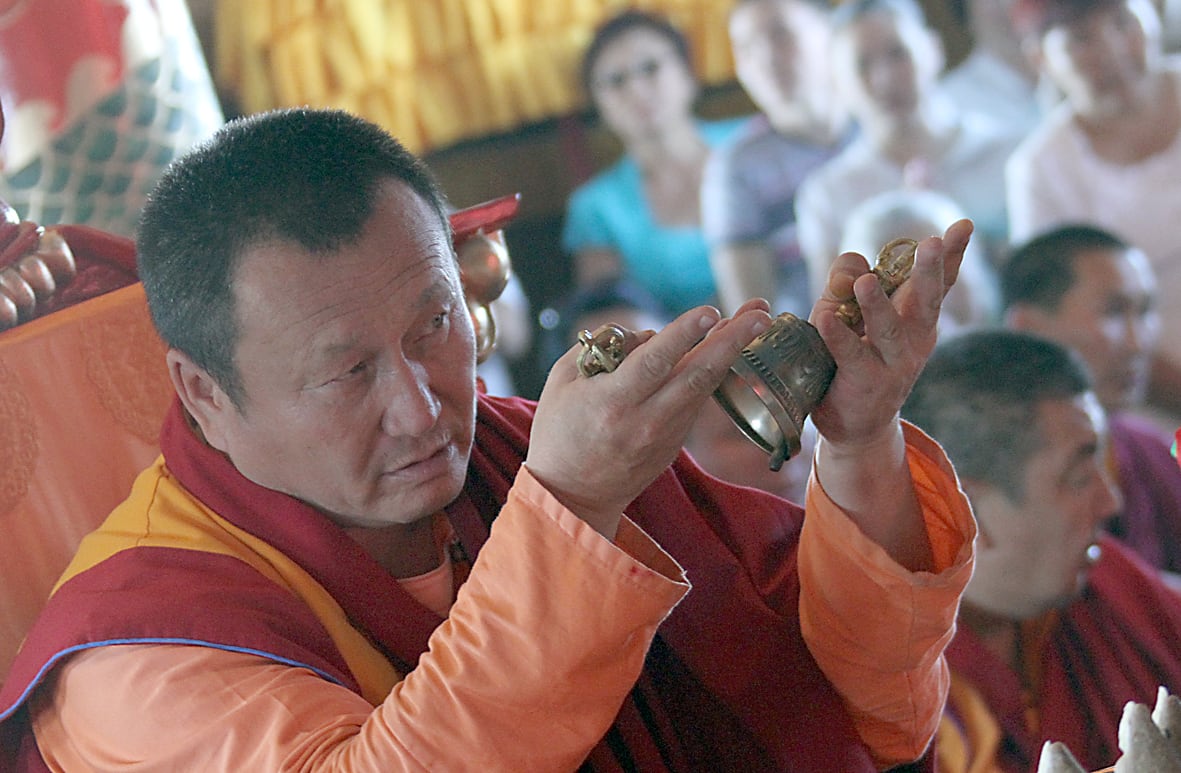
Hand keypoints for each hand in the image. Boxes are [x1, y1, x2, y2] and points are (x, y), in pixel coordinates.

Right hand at [525, 299, 771, 537]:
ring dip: (730, 351)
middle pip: (696, 376)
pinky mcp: (674, 445)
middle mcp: (645, 422)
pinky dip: (709, 372)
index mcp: (612, 404)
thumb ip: (600, 350)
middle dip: (732, 340)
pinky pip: (694, 401)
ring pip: (703, 387)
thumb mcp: (561, 382)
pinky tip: (721, 347)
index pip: (654, 363)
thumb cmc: (559, 430)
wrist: (570, 495)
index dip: (684, 335)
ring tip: (753, 319)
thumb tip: (649, 335)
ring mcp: (664, 437)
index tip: (710, 311)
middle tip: (762, 312)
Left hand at [809, 219, 972, 450]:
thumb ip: (846, 283)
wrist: (856, 424)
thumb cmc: (855, 358)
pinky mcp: (865, 381)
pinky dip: (838, 336)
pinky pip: (850, 354)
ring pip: (888, 329)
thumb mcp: (851, 314)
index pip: (938, 282)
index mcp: (917, 318)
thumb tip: (850, 263)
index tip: (964, 225)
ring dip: (877, 305)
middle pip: (924, 301)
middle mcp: (914, 338)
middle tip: (933, 243)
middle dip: (929, 271)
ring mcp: (893, 362)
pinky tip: (827, 319)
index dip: (952, 255)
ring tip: (865, 282)